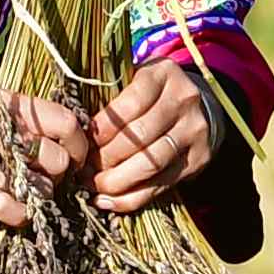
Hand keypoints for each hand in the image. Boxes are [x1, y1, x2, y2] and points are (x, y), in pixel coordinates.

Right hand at [0, 85, 87, 226]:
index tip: (74, 154)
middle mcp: (1, 131)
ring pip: (41, 186)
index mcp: (4, 104)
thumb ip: (5, 114)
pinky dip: (19, 216)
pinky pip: (13, 210)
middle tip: (43, 177)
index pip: (66, 121)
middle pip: (59, 158)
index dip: (78, 142)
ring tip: (23, 193)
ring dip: (39, 195)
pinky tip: (9, 212)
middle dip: (58, 173)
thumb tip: (36, 128)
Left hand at [89, 61, 218, 213]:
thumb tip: (75, 129)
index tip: (83, 140)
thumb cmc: (151, 94)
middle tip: (82, 168)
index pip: (131, 102)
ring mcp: (195, 131)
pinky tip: (107, 200)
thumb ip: (109, 96)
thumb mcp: (133, 80)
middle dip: (105, 157)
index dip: (104, 126)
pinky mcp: (199, 159)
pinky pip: (161, 185)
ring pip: (151, 163)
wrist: (198, 107)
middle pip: (140, 136)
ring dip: (116, 181)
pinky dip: (131, 198)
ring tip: (93, 185)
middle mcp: (184, 100)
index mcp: (164, 73)